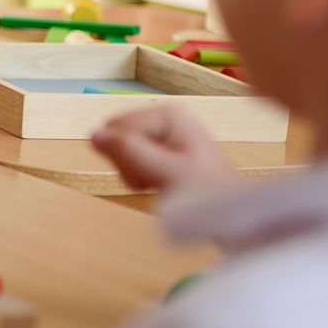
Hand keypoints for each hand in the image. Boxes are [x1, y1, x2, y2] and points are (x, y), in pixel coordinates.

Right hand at [91, 104, 238, 194]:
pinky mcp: (164, 147)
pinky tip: (160, 183)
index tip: (147, 174)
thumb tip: (93, 134)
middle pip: (117, 135)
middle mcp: (164, 115)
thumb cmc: (205, 194)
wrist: (233, 215)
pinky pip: (133, 157)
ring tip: (159, 183)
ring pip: (122, 148)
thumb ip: (130, 152)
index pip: (115, 127)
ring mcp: (164, 131)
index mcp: (166, 112)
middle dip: (128, 162)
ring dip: (134, 171)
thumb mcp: (166, 173)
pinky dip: (140, 174)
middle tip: (154, 180)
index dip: (124, 155)